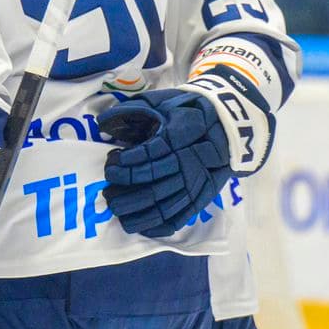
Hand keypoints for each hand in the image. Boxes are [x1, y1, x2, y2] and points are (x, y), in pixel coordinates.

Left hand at [99, 66, 275, 238]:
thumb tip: (101, 123)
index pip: (149, 154)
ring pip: (166, 206)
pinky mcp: (203, 195)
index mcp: (179, 136)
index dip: (127, 162)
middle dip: (127, 193)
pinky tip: (142, 227)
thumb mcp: (161, 101)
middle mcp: (189, 163)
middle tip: (106, 194)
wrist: (228, 123)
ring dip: (139, 213)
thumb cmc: (187, 109)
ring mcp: (198, 182)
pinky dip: (161, 225)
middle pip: (155, 185)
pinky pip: (182, 216)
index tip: (111, 163)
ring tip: (117, 212)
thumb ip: (132, 111)